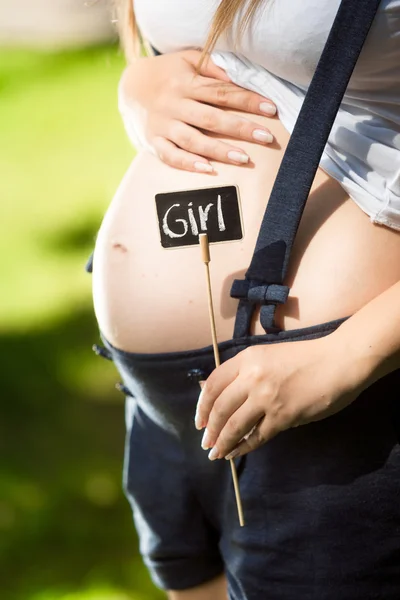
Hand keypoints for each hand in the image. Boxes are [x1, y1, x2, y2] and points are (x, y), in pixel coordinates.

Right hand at [118, 50, 275, 171]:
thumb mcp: (187, 60)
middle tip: (266, 137)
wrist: (129, 88)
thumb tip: (237, 77)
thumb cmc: (167, 74)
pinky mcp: (154, 142)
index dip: (247, 100)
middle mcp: (174, 105)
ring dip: (219, 150)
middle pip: (211, 118)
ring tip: (244, 158)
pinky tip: (208, 169)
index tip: (271, 109)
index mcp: (185, 83)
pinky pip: (171, 156)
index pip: (221, 93)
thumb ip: (212, 67)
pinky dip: (188, 164)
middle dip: (240, 128)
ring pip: (193, 140)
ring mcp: (163, 126)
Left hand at [195, 334, 363, 459]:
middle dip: (210, 428)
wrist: (339, 361)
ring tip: (216, 452)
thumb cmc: (306, 357)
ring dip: (222, 442)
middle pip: (220, 408)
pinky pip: (257, 436)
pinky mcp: (283, 416)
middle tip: (205, 441)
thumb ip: (245, 373)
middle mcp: (252, 377)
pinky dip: (243, 447)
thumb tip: (219, 394)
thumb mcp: (269, 356)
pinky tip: (235, 453)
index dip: (202, 405)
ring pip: (235, 425)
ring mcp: (267, 398)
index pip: (214, 384)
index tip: (199, 420)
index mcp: (248, 358)